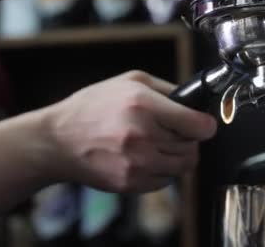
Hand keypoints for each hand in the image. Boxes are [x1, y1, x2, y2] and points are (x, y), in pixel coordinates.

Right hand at [45, 71, 216, 192]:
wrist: (58, 140)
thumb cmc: (92, 107)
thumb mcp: (128, 81)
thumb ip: (166, 89)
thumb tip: (194, 102)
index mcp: (142, 105)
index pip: (197, 125)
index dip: (205, 125)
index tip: (204, 125)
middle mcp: (142, 135)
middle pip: (192, 147)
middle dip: (188, 140)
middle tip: (174, 133)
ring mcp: (136, 163)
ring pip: (182, 167)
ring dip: (177, 157)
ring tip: (159, 145)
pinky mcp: (130, 183)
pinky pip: (164, 181)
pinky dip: (162, 171)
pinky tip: (145, 158)